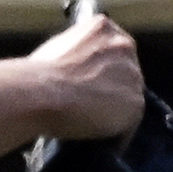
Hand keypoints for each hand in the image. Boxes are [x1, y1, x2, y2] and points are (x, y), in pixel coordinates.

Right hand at [30, 4, 145, 140]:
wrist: (40, 94)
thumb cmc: (37, 75)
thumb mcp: (55, 49)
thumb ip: (73, 53)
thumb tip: (69, 70)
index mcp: (103, 28)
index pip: (111, 50)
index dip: (100, 70)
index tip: (87, 84)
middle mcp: (125, 47)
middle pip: (124, 73)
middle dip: (110, 89)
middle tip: (87, 107)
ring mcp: (134, 76)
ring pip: (127, 98)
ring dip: (113, 113)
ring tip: (91, 130)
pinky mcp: (136, 105)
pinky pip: (127, 125)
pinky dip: (114, 136)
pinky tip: (97, 143)